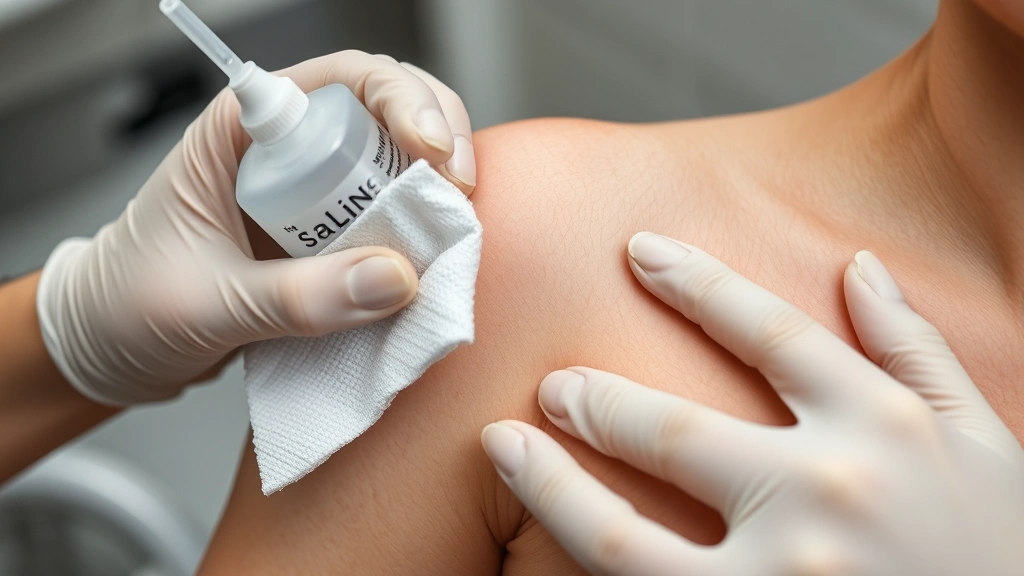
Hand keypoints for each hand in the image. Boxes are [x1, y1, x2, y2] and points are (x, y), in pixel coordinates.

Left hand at [36, 51, 474, 405]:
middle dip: (438, 140)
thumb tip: (396, 280)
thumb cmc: (128, 306)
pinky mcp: (331, 243)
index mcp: (244, 133)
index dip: (401, 100)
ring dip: (436, 193)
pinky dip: (422, 239)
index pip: (343, 80)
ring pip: (400, 167)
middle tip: (457, 194)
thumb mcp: (208, 303)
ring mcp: (315, 198)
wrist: (109, 349)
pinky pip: (393, 226)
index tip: (430, 154)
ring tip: (453, 232)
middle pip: (389, 110)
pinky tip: (436, 261)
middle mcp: (289, 152)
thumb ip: (297, 297)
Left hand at [482, 232, 1023, 574]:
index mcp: (883, 427)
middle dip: (597, 400)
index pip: (766, 332)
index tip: (640, 251)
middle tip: (552, 385)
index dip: (695, 283)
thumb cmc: (1003, 551)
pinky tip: (540, 562)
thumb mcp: (989, 444)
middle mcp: (826, 493)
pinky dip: (585, 569)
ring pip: (625, 536)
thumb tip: (862, 267)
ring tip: (505, 447)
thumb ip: (920, 352)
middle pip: (671, 430)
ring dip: (551, 484)